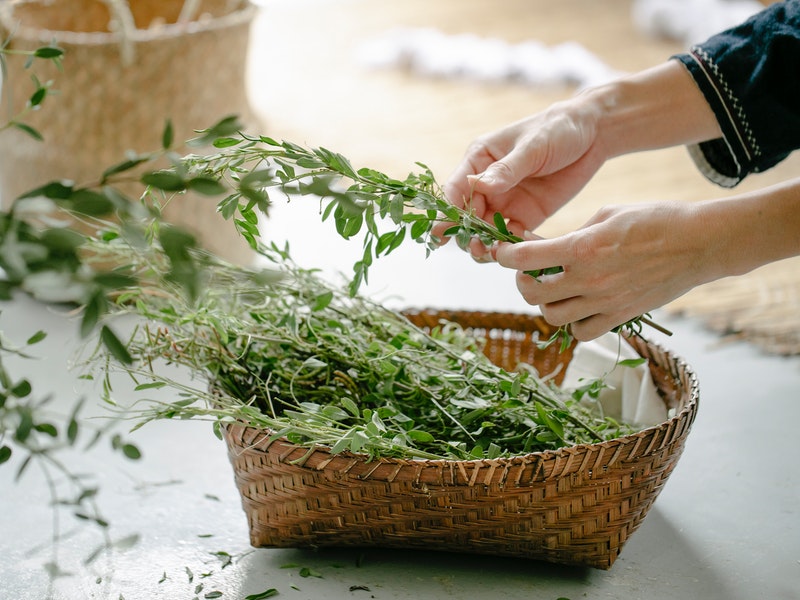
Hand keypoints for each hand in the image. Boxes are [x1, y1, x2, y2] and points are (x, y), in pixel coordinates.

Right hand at [433, 97, 607, 258]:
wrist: (594, 134)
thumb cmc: (558, 128)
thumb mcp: (533, 146)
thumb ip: (507, 169)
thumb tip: (479, 186)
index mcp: (480, 160)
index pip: (456, 189)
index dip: (447, 212)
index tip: (442, 233)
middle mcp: (487, 184)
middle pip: (467, 215)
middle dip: (467, 234)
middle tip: (475, 247)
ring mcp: (505, 202)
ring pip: (485, 231)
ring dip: (484, 245)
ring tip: (490, 254)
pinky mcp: (526, 216)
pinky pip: (511, 237)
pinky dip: (510, 248)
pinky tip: (517, 254)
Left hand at [493, 202, 710, 339]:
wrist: (699, 243)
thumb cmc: (654, 219)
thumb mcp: (606, 214)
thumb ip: (573, 234)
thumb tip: (545, 247)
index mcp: (582, 247)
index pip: (525, 259)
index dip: (506, 255)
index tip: (504, 252)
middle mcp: (589, 279)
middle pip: (532, 292)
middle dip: (523, 280)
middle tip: (530, 271)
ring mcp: (604, 302)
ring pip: (552, 316)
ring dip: (546, 302)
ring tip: (555, 288)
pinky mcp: (620, 316)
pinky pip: (581, 333)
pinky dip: (573, 323)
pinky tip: (579, 305)